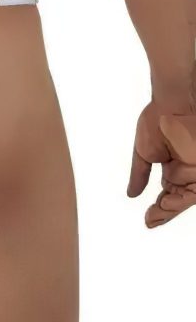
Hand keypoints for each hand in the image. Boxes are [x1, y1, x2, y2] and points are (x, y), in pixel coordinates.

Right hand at [127, 101, 195, 227]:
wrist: (171, 102)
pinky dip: (183, 198)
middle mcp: (185, 172)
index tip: (148, 219)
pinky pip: (195, 190)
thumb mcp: (144, 153)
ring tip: (157, 212)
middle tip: (151, 219)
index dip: (159, 209)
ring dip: (173, 208)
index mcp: (172, 169)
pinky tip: (167, 203)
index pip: (167, 196)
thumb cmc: (157, 119)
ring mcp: (194, 170)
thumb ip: (140, 175)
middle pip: (178, 200)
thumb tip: (131, 194)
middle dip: (165, 212)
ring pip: (187, 198)